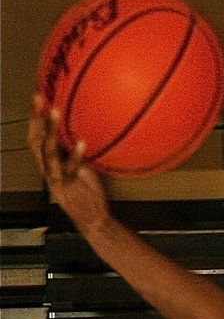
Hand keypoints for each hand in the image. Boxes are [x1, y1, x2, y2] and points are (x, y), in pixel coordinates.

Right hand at [28, 94, 110, 236]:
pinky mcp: (69, 187)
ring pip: (47, 152)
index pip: (36, 138)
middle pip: (35, 140)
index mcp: (49, 164)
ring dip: (50, 130)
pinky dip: (75, 156)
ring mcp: (57, 178)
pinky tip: (82, 143)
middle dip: (35, 119)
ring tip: (55, 112)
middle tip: (39, 98)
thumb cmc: (89, 193)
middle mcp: (48, 170)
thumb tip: (87, 131)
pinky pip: (70, 169)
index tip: (38, 98)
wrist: (93, 221)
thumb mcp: (82, 168)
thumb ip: (78, 153)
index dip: (35, 119)